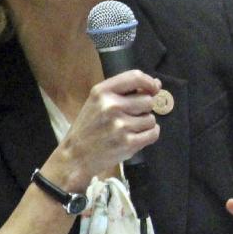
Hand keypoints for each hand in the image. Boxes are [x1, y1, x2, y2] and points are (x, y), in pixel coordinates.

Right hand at [54, 70, 160, 186]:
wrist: (75, 156)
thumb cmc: (88, 128)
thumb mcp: (97, 102)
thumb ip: (124, 91)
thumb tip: (157, 84)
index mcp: (102, 92)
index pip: (135, 77)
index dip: (149, 83)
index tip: (153, 89)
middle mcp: (111, 106)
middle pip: (147, 100)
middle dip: (144, 108)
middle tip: (132, 116)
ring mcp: (120, 126)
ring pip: (151, 118)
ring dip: (145, 124)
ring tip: (130, 128)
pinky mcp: (128, 143)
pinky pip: (153, 133)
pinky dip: (150, 134)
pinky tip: (138, 136)